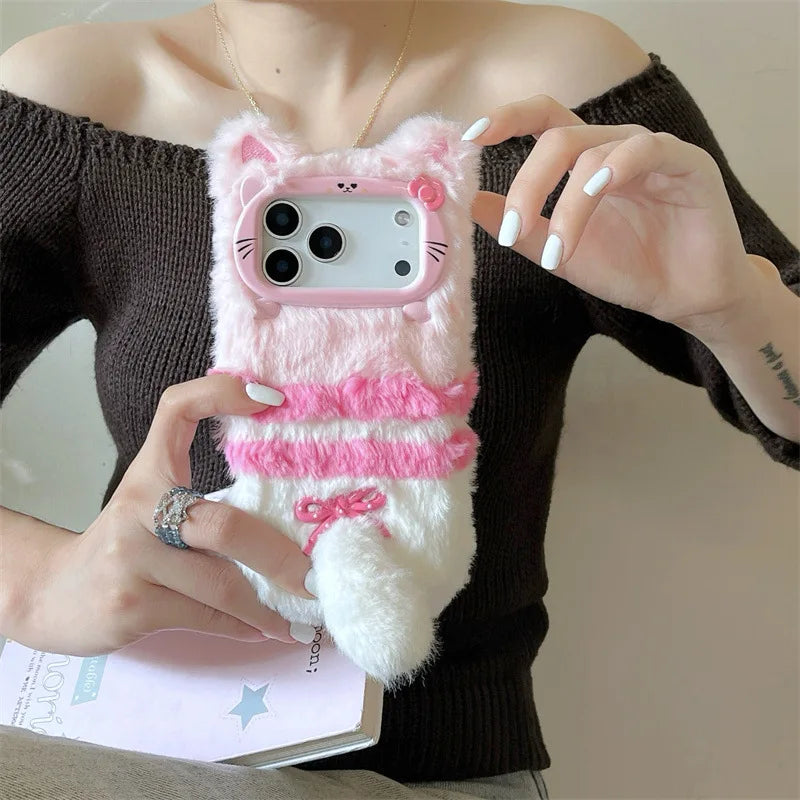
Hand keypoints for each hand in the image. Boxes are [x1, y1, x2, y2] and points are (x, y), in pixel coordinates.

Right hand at [29, 374, 315, 655]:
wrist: (51, 594)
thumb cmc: (125, 543)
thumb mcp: (153, 502)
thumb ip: (203, 494)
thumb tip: (289, 505)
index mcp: (150, 472)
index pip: (177, 409)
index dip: (220, 393)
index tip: (272, 399)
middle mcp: (139, 508)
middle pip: (224, 526)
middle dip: (278, 556)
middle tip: (315, 576)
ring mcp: (131, 559)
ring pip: (221, 584)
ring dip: (269, 604)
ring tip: (302, 610)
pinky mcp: (131, 605)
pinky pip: (206, 617)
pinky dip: (242, 625)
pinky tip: (266, 629)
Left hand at [465, 96, 760, 331]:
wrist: (684, 298)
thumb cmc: (628, 270)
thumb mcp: (560, 255)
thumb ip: (522, 229)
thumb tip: (472, 204)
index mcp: (583, 161)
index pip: (542, 121)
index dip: (507, 119)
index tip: (470, 138)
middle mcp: (613, 148)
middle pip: (558, 139)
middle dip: (528, 185)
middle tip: (513, 230)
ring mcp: (650, 152)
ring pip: (594, 152)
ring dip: (567, 204)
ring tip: (559, 252)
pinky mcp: (687, 163)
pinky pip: (646, 150)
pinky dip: (616, 167)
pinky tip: (597, 190)